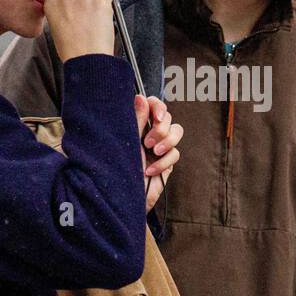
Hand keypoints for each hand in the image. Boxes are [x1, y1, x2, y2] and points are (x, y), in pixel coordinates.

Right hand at [44, 0, 114, 61]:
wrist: (87, 58)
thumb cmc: (71, 49)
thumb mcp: (54, 28)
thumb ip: (59, 12)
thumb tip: (67, 9)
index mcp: (52, 0)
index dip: (68, 5)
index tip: (72, 13)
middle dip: (81, 3)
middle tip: (84, 21)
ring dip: (94, 5)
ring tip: (93, 24)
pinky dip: (106, 7)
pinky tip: (101, 21)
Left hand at [134, 94, 181, 211]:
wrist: (123, 198)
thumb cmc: (117, 170)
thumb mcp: (126, 142)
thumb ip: (137, 120)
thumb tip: (141, 97)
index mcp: (136, 124)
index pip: (153, 105)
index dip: (158, 107)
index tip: (157, 116)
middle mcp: (148, 133)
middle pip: (168, 117)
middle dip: (161, 129)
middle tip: (148, 142)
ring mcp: (159, 147)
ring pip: (177, 131)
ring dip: (167, 141)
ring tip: (153, 152)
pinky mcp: (167, 162)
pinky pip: (175, 154)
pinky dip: (163, 162)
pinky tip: (150, 171)